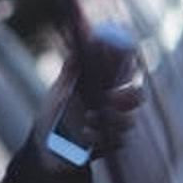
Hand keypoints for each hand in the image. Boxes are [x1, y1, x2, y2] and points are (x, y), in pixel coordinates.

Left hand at [31, 47, 143, 171]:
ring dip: (110, 118)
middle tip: (111, 96)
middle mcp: (115, 105)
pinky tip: (84, 135)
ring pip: (129, 120)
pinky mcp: (110, 147)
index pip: (127, 70)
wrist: (44, 149)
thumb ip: (72, 66)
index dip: (128, 61)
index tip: (120, 56)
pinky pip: (115, 141)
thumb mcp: (60, 88)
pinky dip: (98, 136)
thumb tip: (78, 32)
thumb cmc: (53, 114)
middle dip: (128, 95)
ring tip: (87, 118)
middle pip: (138, 95)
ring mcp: (115, 126)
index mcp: (106, 86)